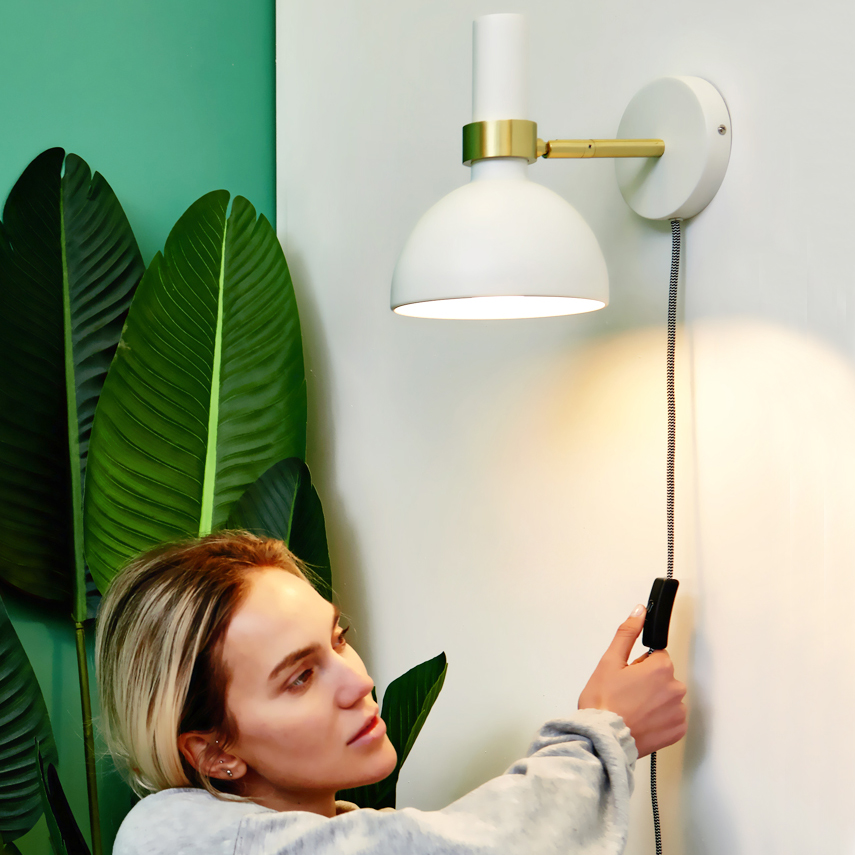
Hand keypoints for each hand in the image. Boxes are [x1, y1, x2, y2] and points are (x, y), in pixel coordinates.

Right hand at [578, 605, 686, 756]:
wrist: (601, 738)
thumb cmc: (603, 702)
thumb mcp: (610, 661)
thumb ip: (628, 633)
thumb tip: (640, 612)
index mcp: (661, 668)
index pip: (657, 656)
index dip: (640, 665)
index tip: (628, 677)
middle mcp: (675, 689)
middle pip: (664, 676)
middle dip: (648, 682)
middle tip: (626, 693)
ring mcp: (678, 712)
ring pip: (667, 697)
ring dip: (654, 700)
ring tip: (631, 709)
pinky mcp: (677, 731)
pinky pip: (672, 717)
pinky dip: (659, 718)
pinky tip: (641, 720)